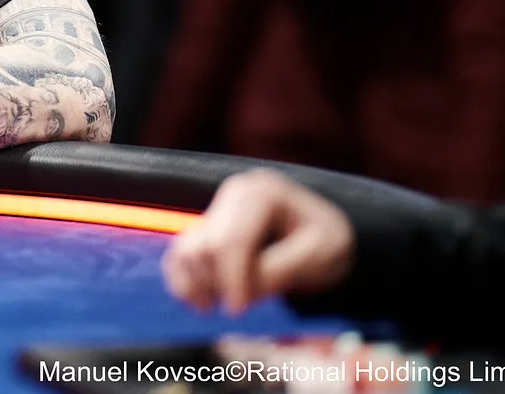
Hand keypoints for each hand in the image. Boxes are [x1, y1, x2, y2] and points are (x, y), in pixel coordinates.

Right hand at [161, 169, 355, 314]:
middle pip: (204, 248)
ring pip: (185, 252)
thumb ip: (278, 272)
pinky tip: (204, 301)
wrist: (323, 237)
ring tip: (224, 303)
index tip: (239, 310)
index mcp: (261, 193)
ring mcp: (217, 210)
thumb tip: (239, 295)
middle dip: (219, 284)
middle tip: (242, 306)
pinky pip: (178, 258)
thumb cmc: (326, 243)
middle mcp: (232, 195)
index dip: (232, 280)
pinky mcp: (205, 229)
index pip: (231, 240)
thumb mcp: (319, 255)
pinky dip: (184, 283)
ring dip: (198, 285)